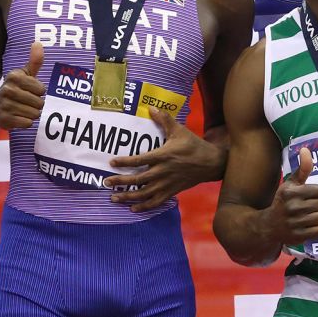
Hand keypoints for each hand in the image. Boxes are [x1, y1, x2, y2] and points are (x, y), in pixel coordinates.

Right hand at [0, 41, 45, 129]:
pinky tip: (17, 117)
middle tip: (25, 103)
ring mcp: (5, 105)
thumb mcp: (22, 75)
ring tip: (21, 110)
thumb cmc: (12, 89)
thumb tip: (38, 43)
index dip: (38, 93)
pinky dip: (25, 122)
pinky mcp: (3, 119)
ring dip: (31, 114)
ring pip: (34, 114)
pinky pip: (27, 123)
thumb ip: (34, 61)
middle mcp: (8, 90)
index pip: (42, 89)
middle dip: (36, 105)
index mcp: (14, 77)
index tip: (30, 92)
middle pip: (39, 103)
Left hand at [104, 107, 223, 212]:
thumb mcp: (179, 130)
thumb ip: (164, 119)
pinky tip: (133, 208)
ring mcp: (167, 184)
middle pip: (137, 180)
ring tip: (114, 198)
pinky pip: (156, 202)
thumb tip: (151, 107)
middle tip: (106, 182)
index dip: (124, 162)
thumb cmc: (193, 145)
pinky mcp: (172, 192)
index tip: (112, 162)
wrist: (211, 163)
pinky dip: (144, 206)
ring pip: (144, 194)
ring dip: (128, 197)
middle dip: (120, 181)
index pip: (139, 160)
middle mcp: (162, 172)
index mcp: (162, 156)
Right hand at [265, 147, 317, 245]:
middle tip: (309, 207)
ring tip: (309, 216)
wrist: (268, 226)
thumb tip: (306, 149)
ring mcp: (296, 223)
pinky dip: (317, 229)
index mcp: (290, 192)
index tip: (307, 196)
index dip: (316, 193)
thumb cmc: (282, 202)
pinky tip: (308, 226)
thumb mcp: (290, 185)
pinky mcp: (299, 236)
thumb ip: (301, 169)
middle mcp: (293, 207)